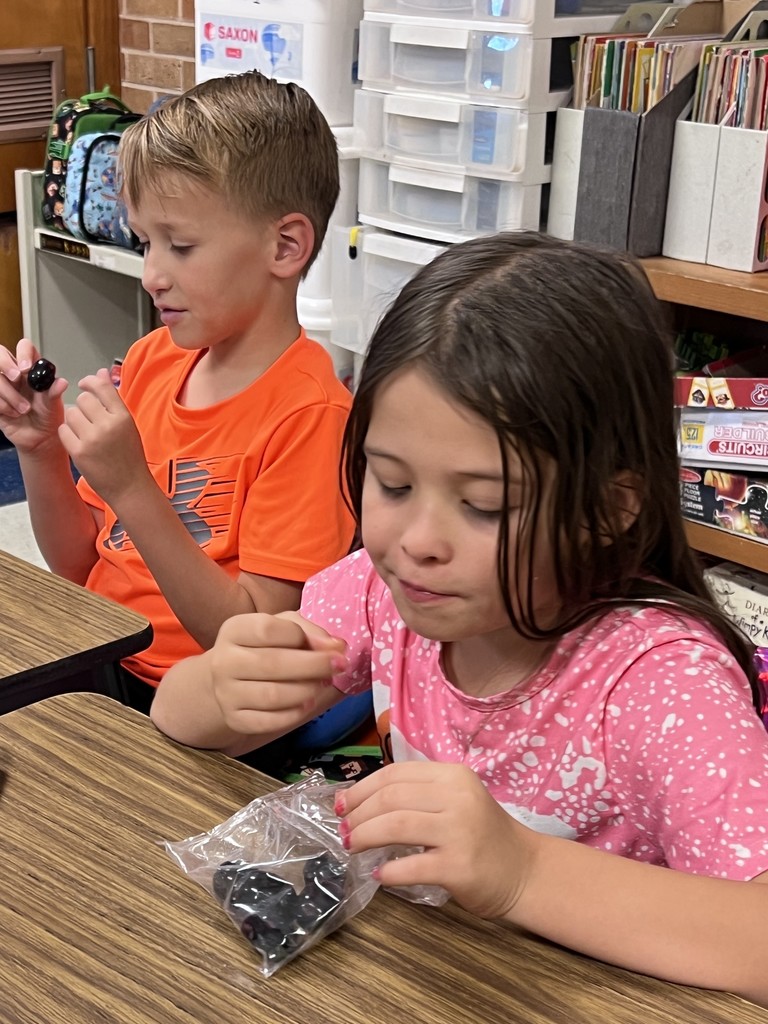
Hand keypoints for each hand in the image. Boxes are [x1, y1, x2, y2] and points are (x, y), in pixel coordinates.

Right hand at [0, 338, 67, 452]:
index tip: (26, 367)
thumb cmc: (49, 418)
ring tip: (24, 410)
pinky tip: (13, 414)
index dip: (23, 352)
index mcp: (32, 368)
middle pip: (0, 353)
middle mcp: (15, 373)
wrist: (40, 439)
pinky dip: (3, 405)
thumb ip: (55, 393)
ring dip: (9, 393)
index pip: (24, 346)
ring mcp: (2, 385)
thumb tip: (61, 382)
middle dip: (6, 364)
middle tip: (16, 378)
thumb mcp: (54, 405)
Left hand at [58, 369, 148, 502]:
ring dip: (74, 420)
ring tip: (84, 432)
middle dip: (82, 406)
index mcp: (123, 416)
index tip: (85, 383)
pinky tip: (79, 442)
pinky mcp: (79, 451)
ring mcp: (93, 438)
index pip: (101, 386)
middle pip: (82, 399)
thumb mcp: (127, 425)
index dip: (90, 381)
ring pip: (71, 414)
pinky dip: (68, 434)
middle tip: (88, 419)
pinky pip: (63, 430)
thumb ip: (113, 400)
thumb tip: (101, 373)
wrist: (129, 486)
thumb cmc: (129, 456)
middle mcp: (108, 425)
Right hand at [210, 611, 347, 736]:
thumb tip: (335, 647)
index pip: (267, 629)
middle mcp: (223, 661)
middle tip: (340, 665)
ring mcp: (225, 692)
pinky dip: (294, 714)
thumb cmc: (266, 646)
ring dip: (307, 690)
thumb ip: (309, 631)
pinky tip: (308, 703)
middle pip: (272, 663)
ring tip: (323, 684)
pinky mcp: (234, 719)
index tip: (331, 644)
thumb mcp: (284, 627)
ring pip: (272, 695)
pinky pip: (268, 722)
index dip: (303, 636)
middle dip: (314, 665)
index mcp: (234, 630)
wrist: (232, 679)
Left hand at [337, 762, 538, 918]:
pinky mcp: (459, 866)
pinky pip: (412, 865)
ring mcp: (460, 831)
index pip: (395, 774)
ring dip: (365, 837)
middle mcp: (457, 797)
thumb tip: (358, 803)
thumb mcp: (454, 800)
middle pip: (391, 798)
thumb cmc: (482, 834)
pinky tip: (380, 874)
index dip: (361, 789)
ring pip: (396, 825)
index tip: (341, 805)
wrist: (524, 870)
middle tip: (343, 831)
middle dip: (358, 814)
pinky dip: (389, 871)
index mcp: (453, 776)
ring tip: (352, 847)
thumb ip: (417, 796)